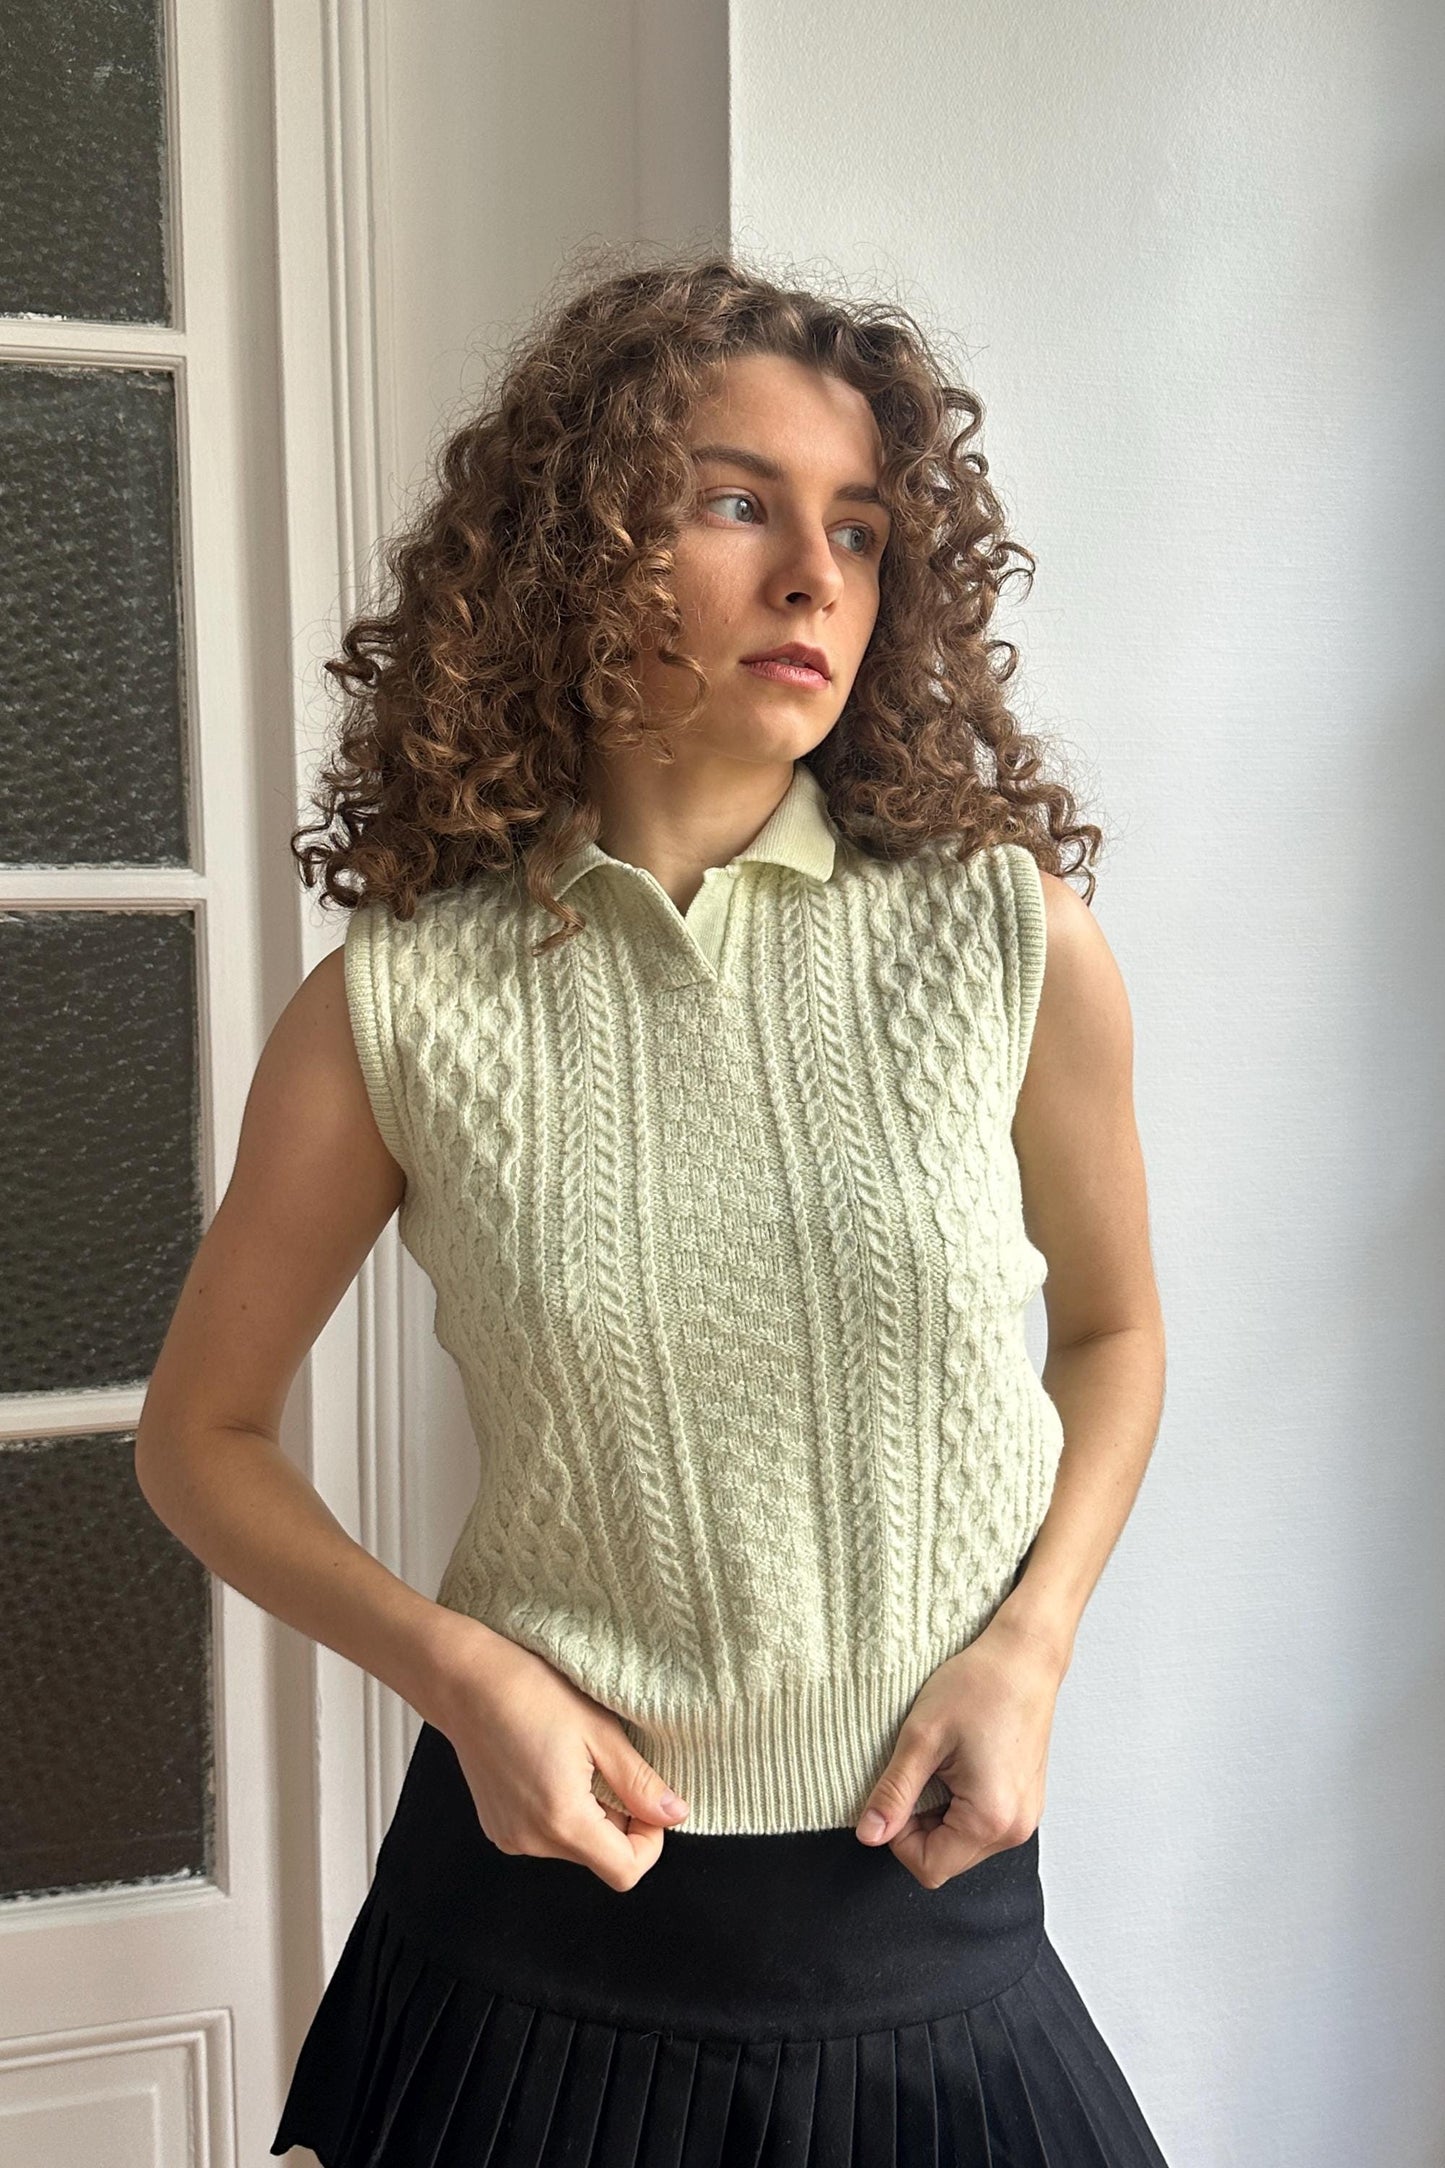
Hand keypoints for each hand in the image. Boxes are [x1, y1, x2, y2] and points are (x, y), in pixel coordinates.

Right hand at [426, 1615, 689, 1890]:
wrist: (465, 1679)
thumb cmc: (531, 1692)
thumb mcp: (599, 1731)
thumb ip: (639, 1782)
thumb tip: (675, 1814)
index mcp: (562, 1821)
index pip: (625, 1871)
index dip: (651, 1842)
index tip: (650, 1801)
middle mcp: (532, 1841)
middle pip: (599, 1858)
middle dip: (621, 1822)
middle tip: (613, 1766)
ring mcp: (510, 1837)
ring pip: (574, 1846)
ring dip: (591, 1815)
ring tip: (578, 1761)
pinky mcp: (497, 1826)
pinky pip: (546, 1834)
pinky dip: (562, 1811)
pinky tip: (552, 1767)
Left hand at [853, 1613, 1066, 1888]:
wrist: (1024, 1657)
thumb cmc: (977, 1687)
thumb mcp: (922, 1737)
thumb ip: (894, 1793)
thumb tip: (868, 1836)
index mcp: (991, 1819)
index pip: (928, 1867)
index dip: (898, 1837)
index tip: (896, 1792)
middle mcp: (1016, 1829)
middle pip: (947, 1859)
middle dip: (919, 1826)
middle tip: (917, 1772)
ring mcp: (1026, 1818)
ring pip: (962, 1844)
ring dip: (939, 1815)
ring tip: (941, 1765)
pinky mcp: (1026, 1802)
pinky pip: (982, 1826)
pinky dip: (959, 1806)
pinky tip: (959, 1765)